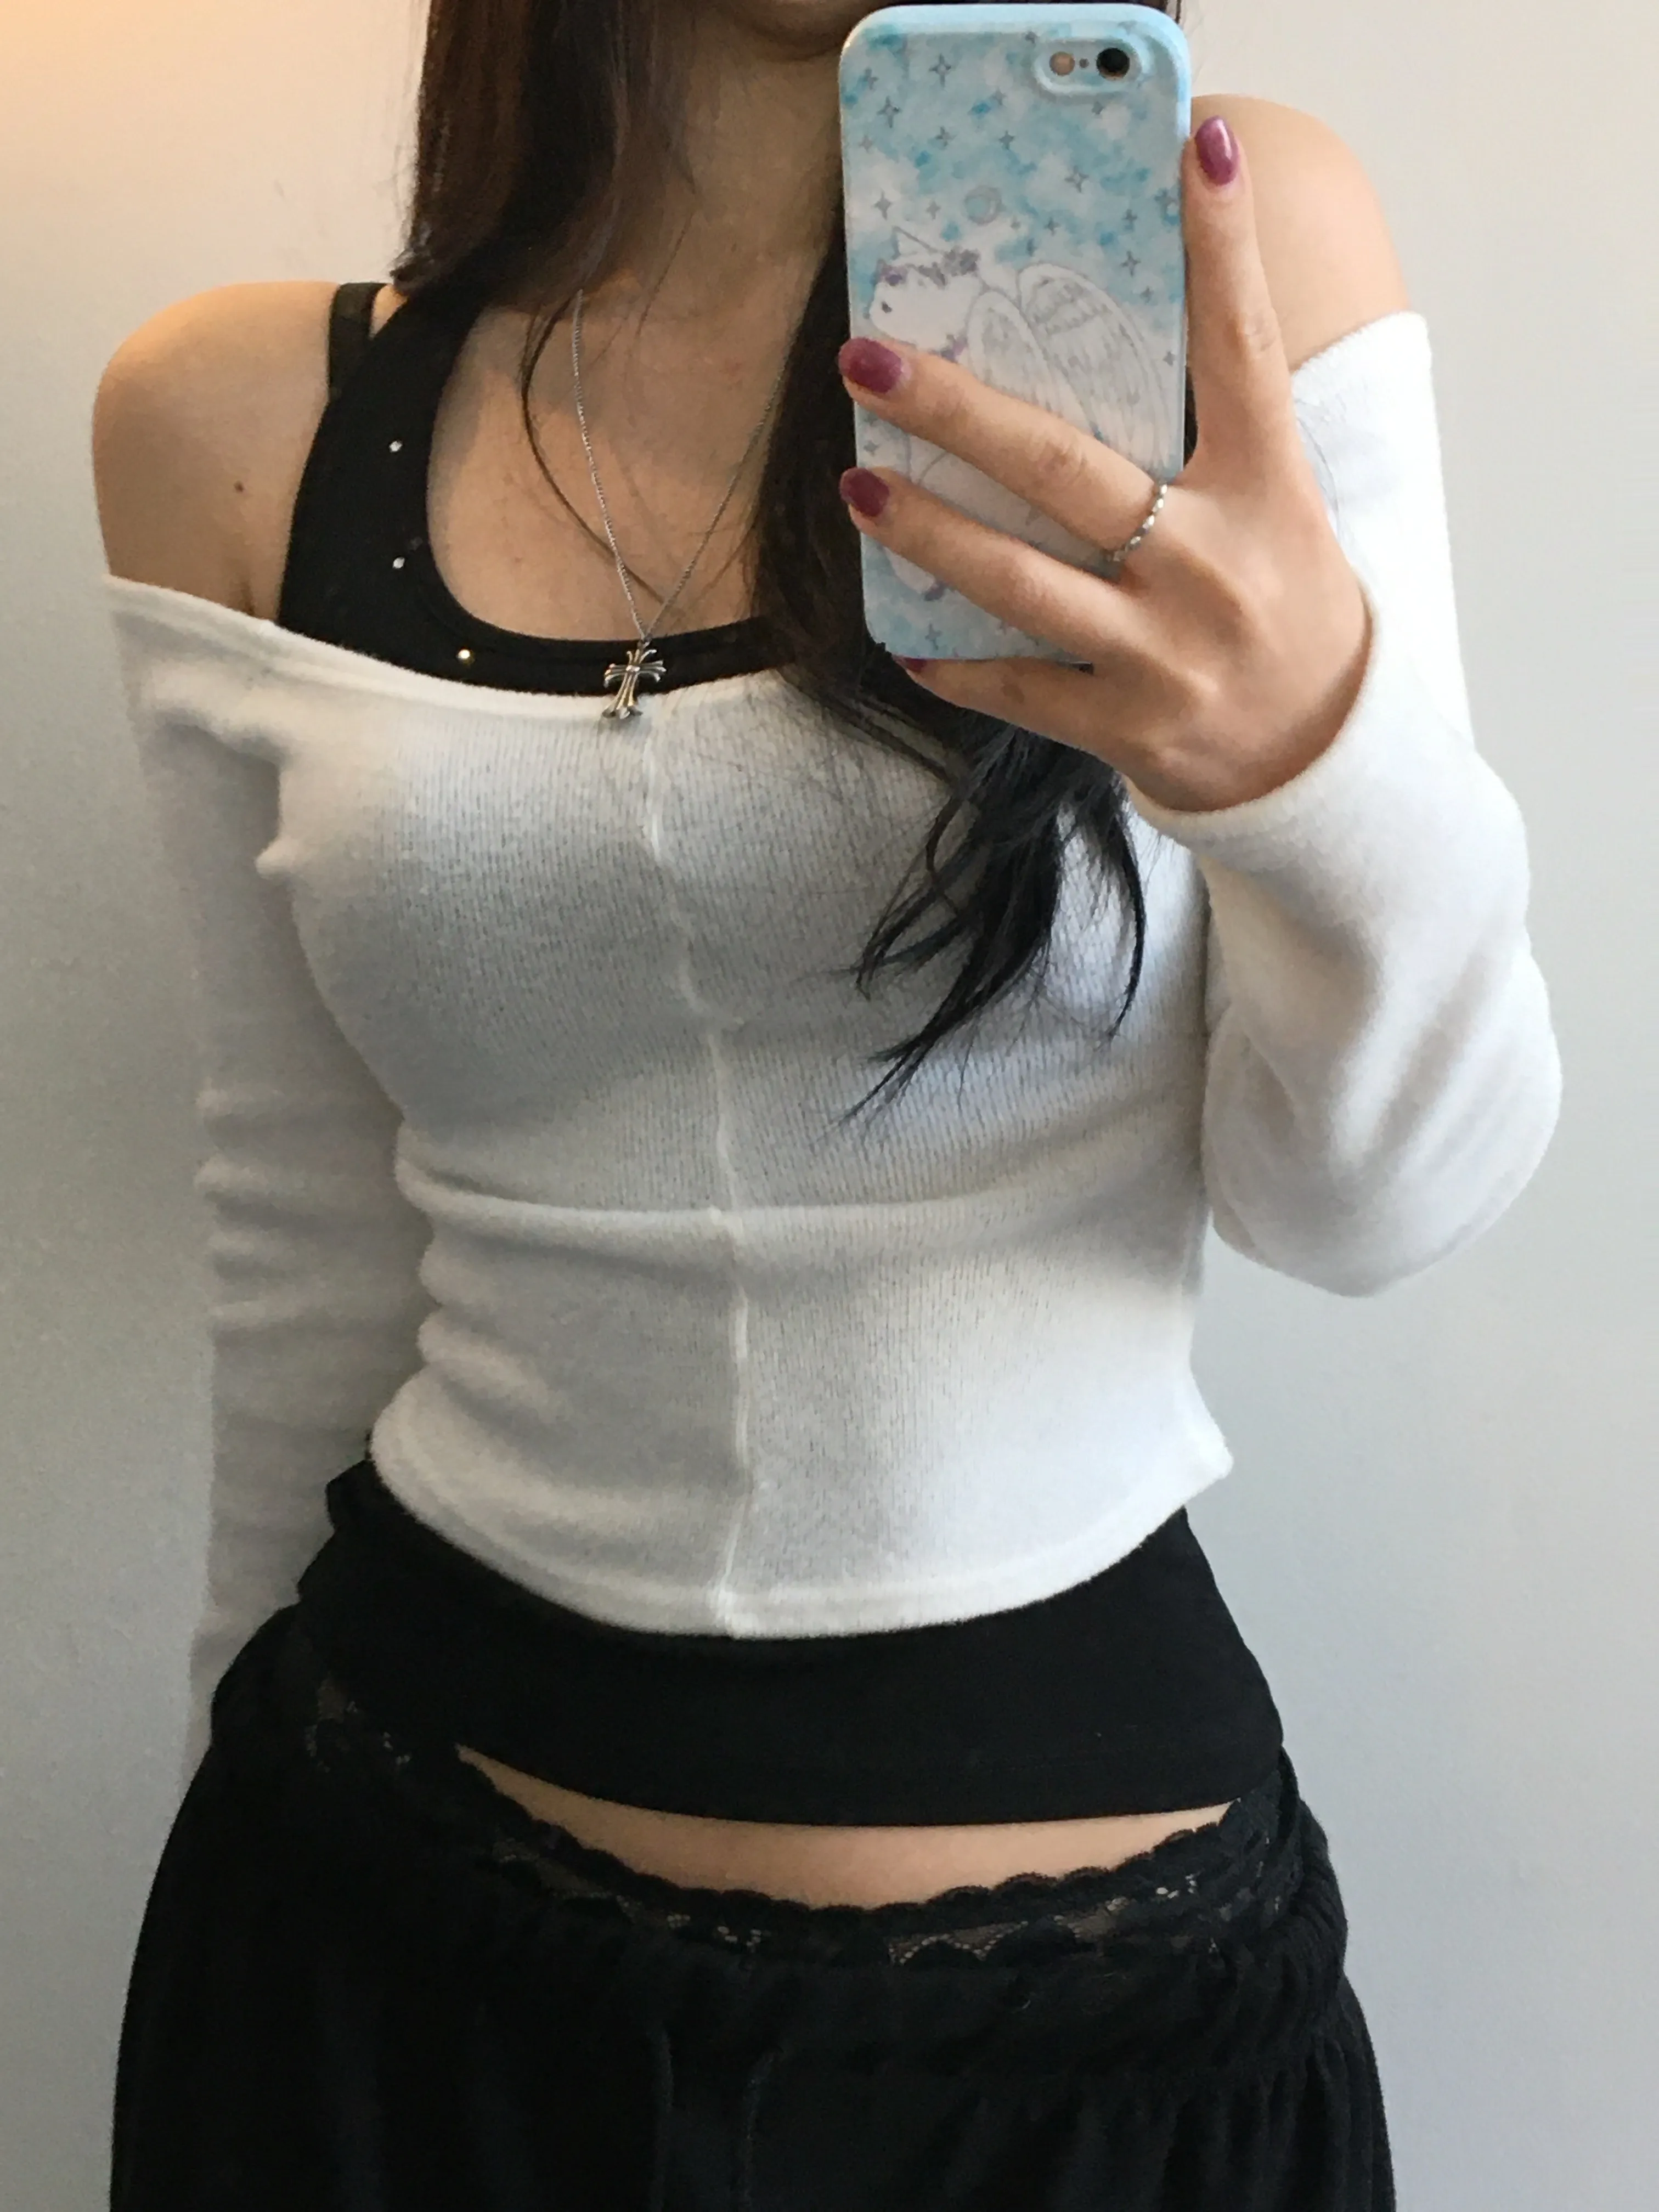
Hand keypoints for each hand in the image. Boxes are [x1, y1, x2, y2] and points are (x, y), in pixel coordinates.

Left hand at [836, 115, 1372, 815]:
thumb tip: (1096, 353)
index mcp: (1262, 488)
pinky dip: (955, 667)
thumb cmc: (1284, 605)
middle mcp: (1209, 565)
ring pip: (1018, 582)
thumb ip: (1205, 438)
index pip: (1242, 345)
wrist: (1322, 754)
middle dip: (957, 412)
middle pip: (1064, 470)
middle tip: (871, 362)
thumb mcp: (1274, 507)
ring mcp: (1162, 652)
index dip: (1223, 246)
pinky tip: (904, 642)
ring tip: (860, 486)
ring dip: (927, 532)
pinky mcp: (1126, 725)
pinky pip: (1017, 688)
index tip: (1198, 150)